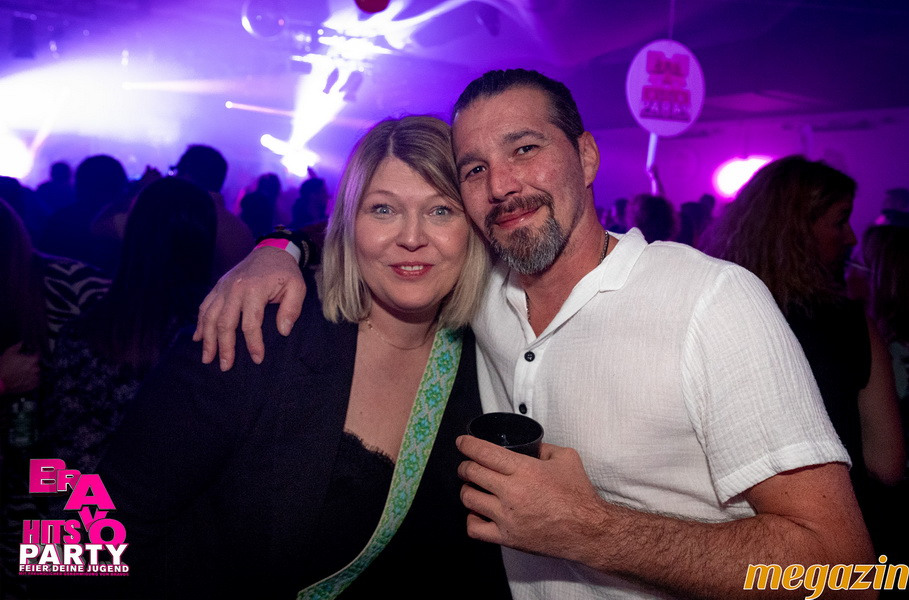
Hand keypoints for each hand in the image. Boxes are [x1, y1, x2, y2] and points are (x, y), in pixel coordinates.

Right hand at [0, 342, 39, 395]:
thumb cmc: (3, 366)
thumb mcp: (8, 353)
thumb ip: (17, 347)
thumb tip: (22, 343)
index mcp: (31, 361)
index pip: (38, 355)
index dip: (35, 354)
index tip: (32, 354)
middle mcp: (35, 369)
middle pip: (37, 365)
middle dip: (32, 364)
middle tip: (25, 365)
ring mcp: (34, 379)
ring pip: (37, 374)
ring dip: (33, 373)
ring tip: (24, 373)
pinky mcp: (32, 386)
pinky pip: (36, 382)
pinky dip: (33, 381)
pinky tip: (26, 379)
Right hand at [193, 247, 306, 369]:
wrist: (271, 250)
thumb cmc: (285, 272)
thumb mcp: (297, 287)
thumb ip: (291, 309)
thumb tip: (282, 331)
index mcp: (254, 290)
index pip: (251, 323)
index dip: (253, 343)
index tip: (257, 359)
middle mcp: (234, 289)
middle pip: (224, 323)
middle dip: (224, 347)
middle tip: (225, 366)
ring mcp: (223, 287)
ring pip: (209, 316)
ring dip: (207, 339)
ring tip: (207, 358)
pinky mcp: (218, 286)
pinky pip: (204, 306)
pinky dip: (199, 323)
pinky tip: (197, 338)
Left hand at [456, 435, 604, 561]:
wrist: (588, 531)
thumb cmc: (579, 495)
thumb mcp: (566, 458)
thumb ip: (544, 448)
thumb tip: (529, 446)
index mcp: (524, 470)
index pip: (484, 453)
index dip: (467, 445)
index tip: (462, 443)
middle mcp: (512, 492)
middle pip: (472, 473)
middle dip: (465, 466)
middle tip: (467, 465)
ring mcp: (507, 516)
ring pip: (469, 498)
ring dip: (467, 489)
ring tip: (473, 487)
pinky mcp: (507, 537)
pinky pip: (475, 528)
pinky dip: (472, 518)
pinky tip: (479, 513)